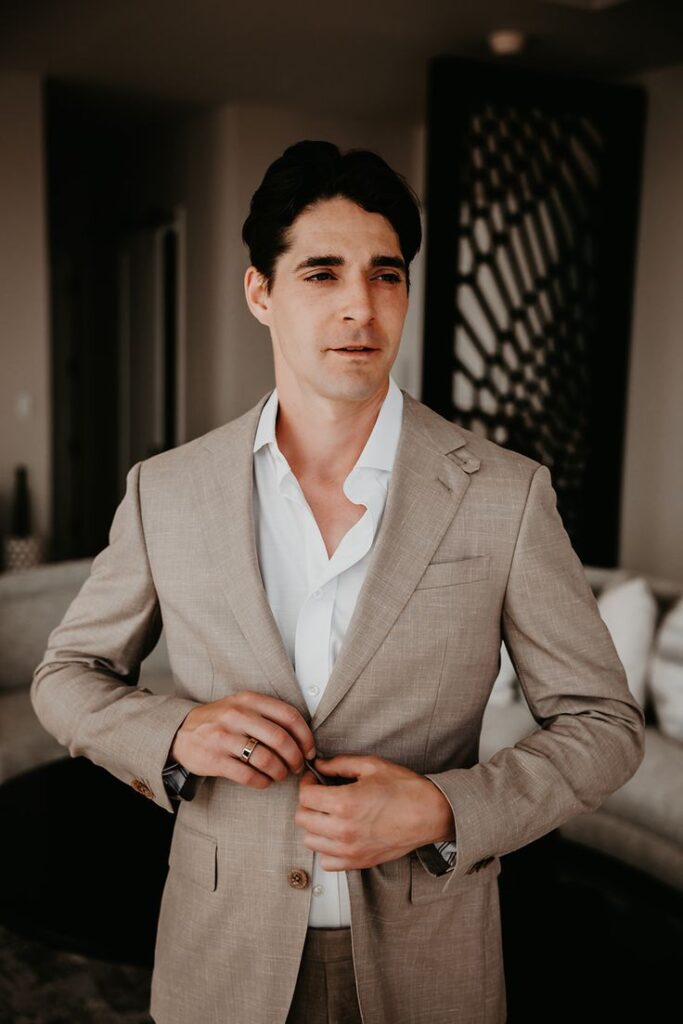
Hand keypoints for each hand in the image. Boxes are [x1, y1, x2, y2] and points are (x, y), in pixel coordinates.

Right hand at [171, 691, 315, 788]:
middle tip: (298, 766)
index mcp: (249, 700)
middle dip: (295, 757)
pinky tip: (264, 780)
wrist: (182, 733)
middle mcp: (237, 716)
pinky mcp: (215, 760)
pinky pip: (248, 775)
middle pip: (280, 739)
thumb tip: (302, 737)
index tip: (310, 750)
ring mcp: (224, 738)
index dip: (305, 736)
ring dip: (280, 771)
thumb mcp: (242, 706)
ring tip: (280, 774)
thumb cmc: (220, 721)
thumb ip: (269, 715)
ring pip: (266, 759)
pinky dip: (262, 781)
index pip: (288, 715)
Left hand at [295, 754, 455, 870]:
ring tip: (329, 814)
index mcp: (345, 803)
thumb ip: (340, 764)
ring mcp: (350, 849)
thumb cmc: (406, 789)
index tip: (314, 780)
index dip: (306, 784)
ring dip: (315, 826)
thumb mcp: (372, 766)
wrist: (430, 813)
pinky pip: (326, 861)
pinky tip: (337, 834)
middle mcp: (343, 829)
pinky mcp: (358, 862)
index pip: (304, 797)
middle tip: (320, 795)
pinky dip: (326, 848)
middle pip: (302, 819)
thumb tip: (320, 765)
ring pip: (310, 841)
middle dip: (308, 803)